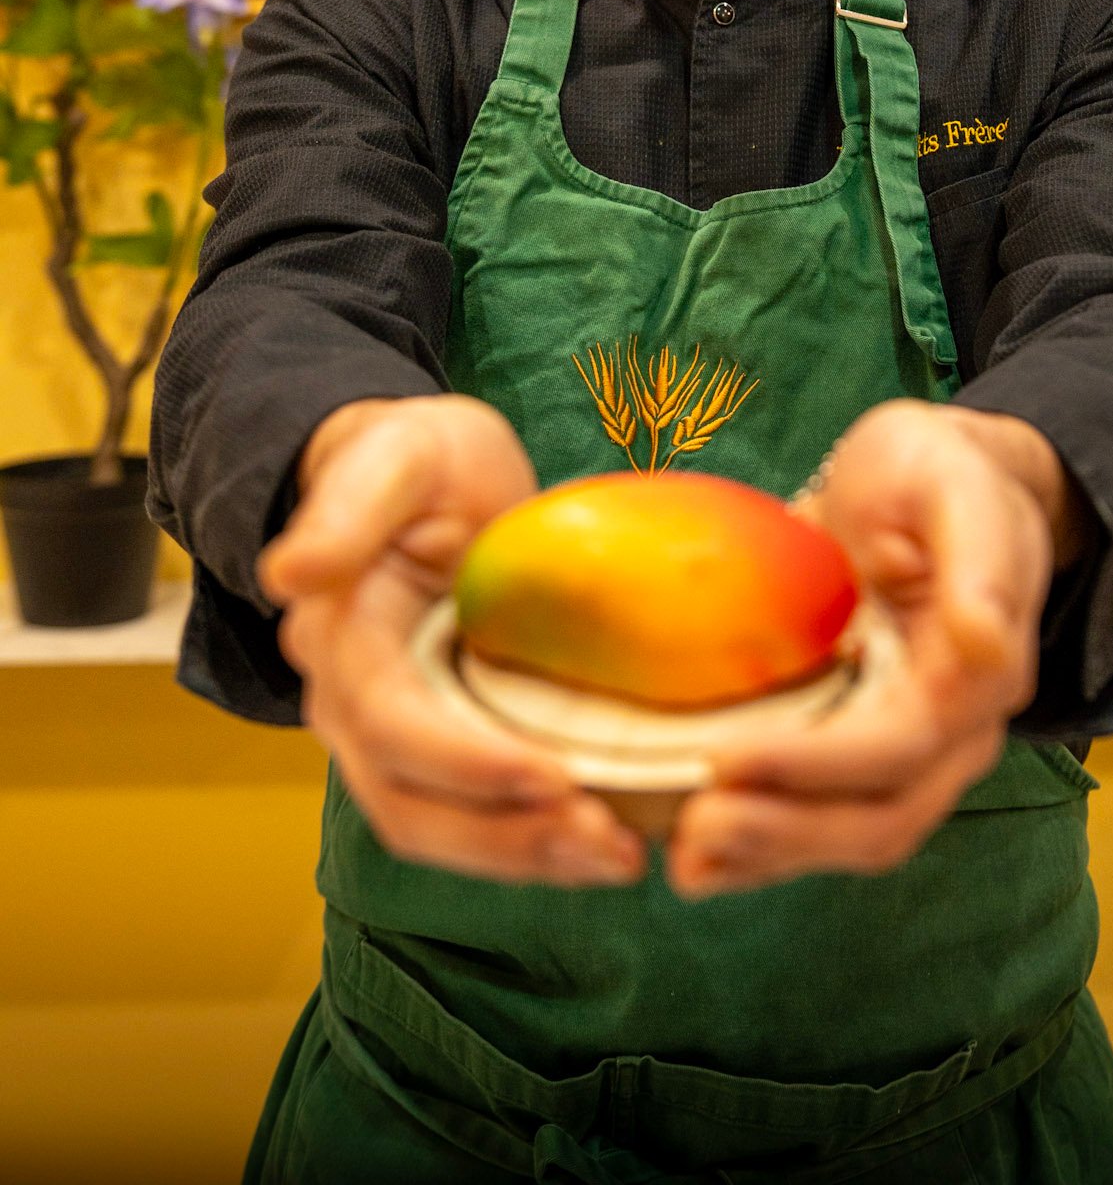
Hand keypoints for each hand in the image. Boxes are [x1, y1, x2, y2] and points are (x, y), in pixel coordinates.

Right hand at [258, 394, 645, 887]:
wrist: (428, 480)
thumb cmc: (416, 461)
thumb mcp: (397, 456)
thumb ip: (346, 510)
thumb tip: (289, 574)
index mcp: (338, 635)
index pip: (390, 723)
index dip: (466, 762)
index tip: (554, 776)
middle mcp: (350, 703)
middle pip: (410, 804)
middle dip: (506, 838)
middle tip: (611, 845)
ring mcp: (388, 736)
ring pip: (438, 831)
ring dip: (525, 858)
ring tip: (619, 860)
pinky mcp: (438, 750)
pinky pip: (471, 820)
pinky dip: (532, 843)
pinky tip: (605, 842)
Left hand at [667, 400, 1085, 898]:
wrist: (925, 479)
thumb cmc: (937, 474)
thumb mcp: (958, 488)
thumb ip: (983, 563)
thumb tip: (985, 646)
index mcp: (978, 672)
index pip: (900, 745)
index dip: (815, 765)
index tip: (724, 760)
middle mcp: (953, 731)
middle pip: (880, 817)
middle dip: (786, 833)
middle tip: (690, 828)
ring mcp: (911, 750)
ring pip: (852, 835)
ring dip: (769, 855)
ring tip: (685, 859)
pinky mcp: (864, 748)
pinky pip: (824, 818)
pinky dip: (766, 846)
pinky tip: (697, 853)